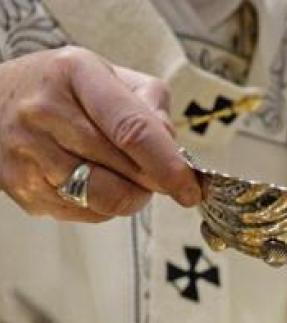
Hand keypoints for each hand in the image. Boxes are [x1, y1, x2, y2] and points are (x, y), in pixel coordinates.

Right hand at [0, 46, 200, 221]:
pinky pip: (86, 214)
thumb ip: (149, 104)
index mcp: (75, 74)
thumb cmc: (63, 90)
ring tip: (125, 175)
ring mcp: (30, 154)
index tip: (191, 188)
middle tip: (161, 177)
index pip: (133, 130)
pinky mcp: (25, 190)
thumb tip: (173, 146)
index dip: (169, 165)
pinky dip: (104, 205)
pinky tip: (94, 180)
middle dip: (154, 181)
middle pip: (125, 170)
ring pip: (107, 199)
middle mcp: (46, 112)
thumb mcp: (107, 76)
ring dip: (131, 196)